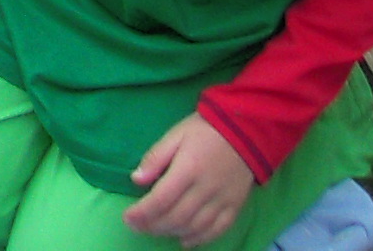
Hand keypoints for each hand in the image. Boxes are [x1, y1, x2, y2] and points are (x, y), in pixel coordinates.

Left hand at [123, 116, 255, 244]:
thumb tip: (136, 180)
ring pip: (195, 227)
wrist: (245, 132)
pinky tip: (185, 241)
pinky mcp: (235, 207)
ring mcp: (223, 201)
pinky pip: (218, 230)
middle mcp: (206, 190)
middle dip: (153, 225)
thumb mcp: (174, 135)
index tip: (127, 218)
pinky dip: (200, 239)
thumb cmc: (204, 131)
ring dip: (172, 233)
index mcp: (188, 170)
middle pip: (176, 217)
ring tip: (156, 230)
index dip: (142, 213)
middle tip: (137, 226)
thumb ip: (155, 157)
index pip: (161, 199)